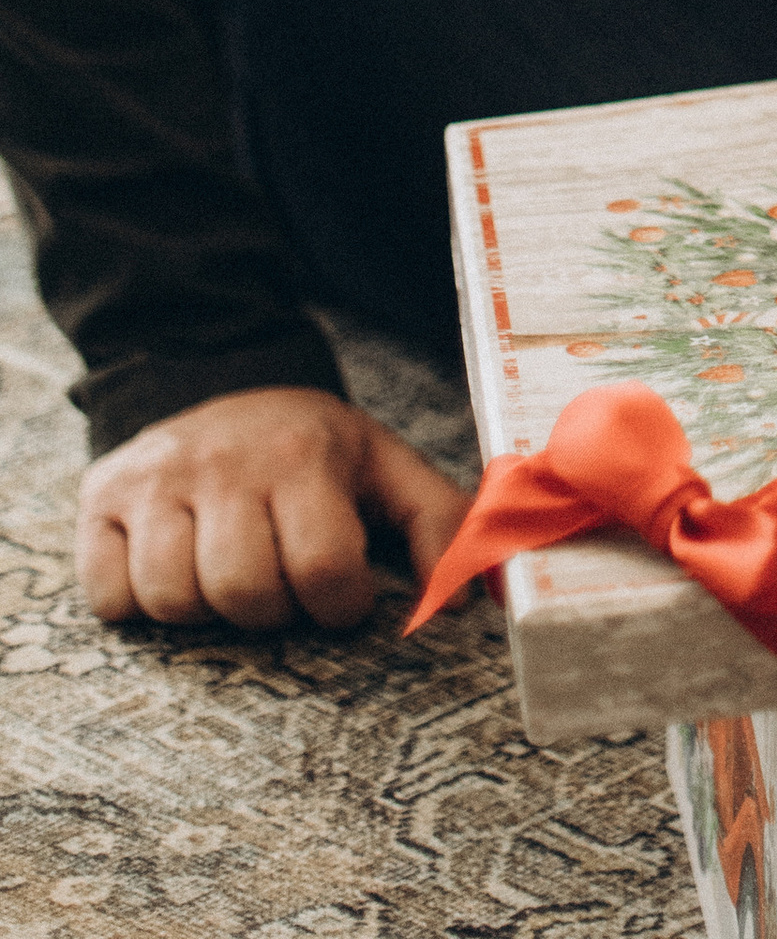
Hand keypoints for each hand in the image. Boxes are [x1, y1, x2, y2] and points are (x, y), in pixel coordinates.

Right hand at [78, 387, 469, 632]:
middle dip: (270, 609)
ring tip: (227, 570)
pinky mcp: (100, 500)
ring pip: (173, 600)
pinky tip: (169, 564)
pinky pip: (111, 597)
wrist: (216, 375)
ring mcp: (156, 480)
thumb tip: (470, 599)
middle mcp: (224, 462)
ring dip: (205, 608)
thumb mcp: (384, 465)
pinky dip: (137, 602)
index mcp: (302, 454)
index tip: (339, 594)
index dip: (338, 604)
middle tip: (278, 579)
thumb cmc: (309, 446)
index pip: (323, 569)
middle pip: (244, 594)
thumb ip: (439, 524)